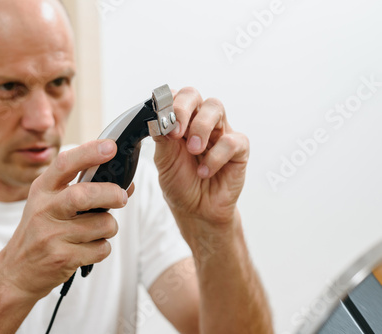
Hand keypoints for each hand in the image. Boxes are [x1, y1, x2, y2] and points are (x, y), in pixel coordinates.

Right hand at [0, 140, 129, 298]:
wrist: (16, 272)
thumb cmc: (41, 232)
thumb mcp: (52, 204)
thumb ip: (85, 190)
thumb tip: (126, 185)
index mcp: (42, 190)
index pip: (64, 164)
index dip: (89, 153)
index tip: (110, 147)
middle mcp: (43, 209)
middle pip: (84, 195)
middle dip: (111, 194)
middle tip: (121, 197)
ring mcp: (51, 235)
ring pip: (101, 225)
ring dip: (109, 227)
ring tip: (98, 230)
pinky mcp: (61, 258)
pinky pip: (100, 249)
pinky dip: (102, 248)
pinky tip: (88, 248)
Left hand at [153, 87, 248, 237]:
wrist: (196, 211)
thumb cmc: (180, 183)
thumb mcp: (163, 161)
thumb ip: (161, 138)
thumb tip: (157, 118)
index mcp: (180, 121)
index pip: (175, 97)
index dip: (168, 102)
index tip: (162, 121)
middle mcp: (200, 122)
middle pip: (194, 95)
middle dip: (183, 109)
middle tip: (176, 132)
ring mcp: (220, 132)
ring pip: (215, 108)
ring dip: (200, 127)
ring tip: (193, 150)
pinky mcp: (238, 150)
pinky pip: (232, 141)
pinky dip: (216, 156)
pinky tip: (205, 171)